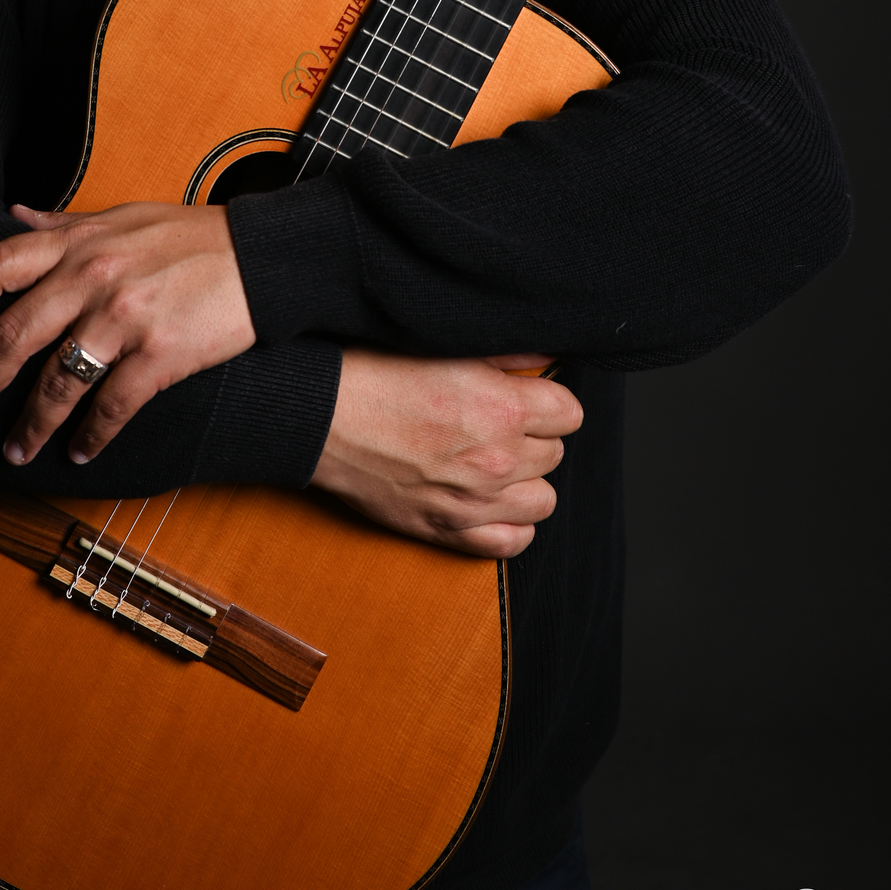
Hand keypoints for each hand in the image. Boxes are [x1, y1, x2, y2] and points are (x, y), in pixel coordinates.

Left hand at [0, 203, 254, 465]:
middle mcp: (94, 276)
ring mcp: (126, 317)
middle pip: (12, 334)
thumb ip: (64, 224)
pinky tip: (80, 452)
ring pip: (56, 381)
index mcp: (80, 241)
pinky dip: (90, 436)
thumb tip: (14, 216)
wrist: (264, 258)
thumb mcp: (123, 217)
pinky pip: (111, 407)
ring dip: (30, 424)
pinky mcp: (161, 354)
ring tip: (16, 451)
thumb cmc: (194, 237)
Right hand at [311, 347, 582, 558]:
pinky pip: (512, 542)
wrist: (320, 417)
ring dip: (525, 480)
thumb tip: (544, 359)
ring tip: (495, 461)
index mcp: (502, 407)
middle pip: (555, 454)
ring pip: (543, 500)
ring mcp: (473, 501)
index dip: (549, 402)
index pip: (570, 413)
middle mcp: (496, 458)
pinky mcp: (446, 529)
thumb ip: (504, 355)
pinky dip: (509, 524)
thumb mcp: (444, 346)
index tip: (527, 397)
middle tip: (498, 423)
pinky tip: (490, 500)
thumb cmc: (373, 373)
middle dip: (533, 437)